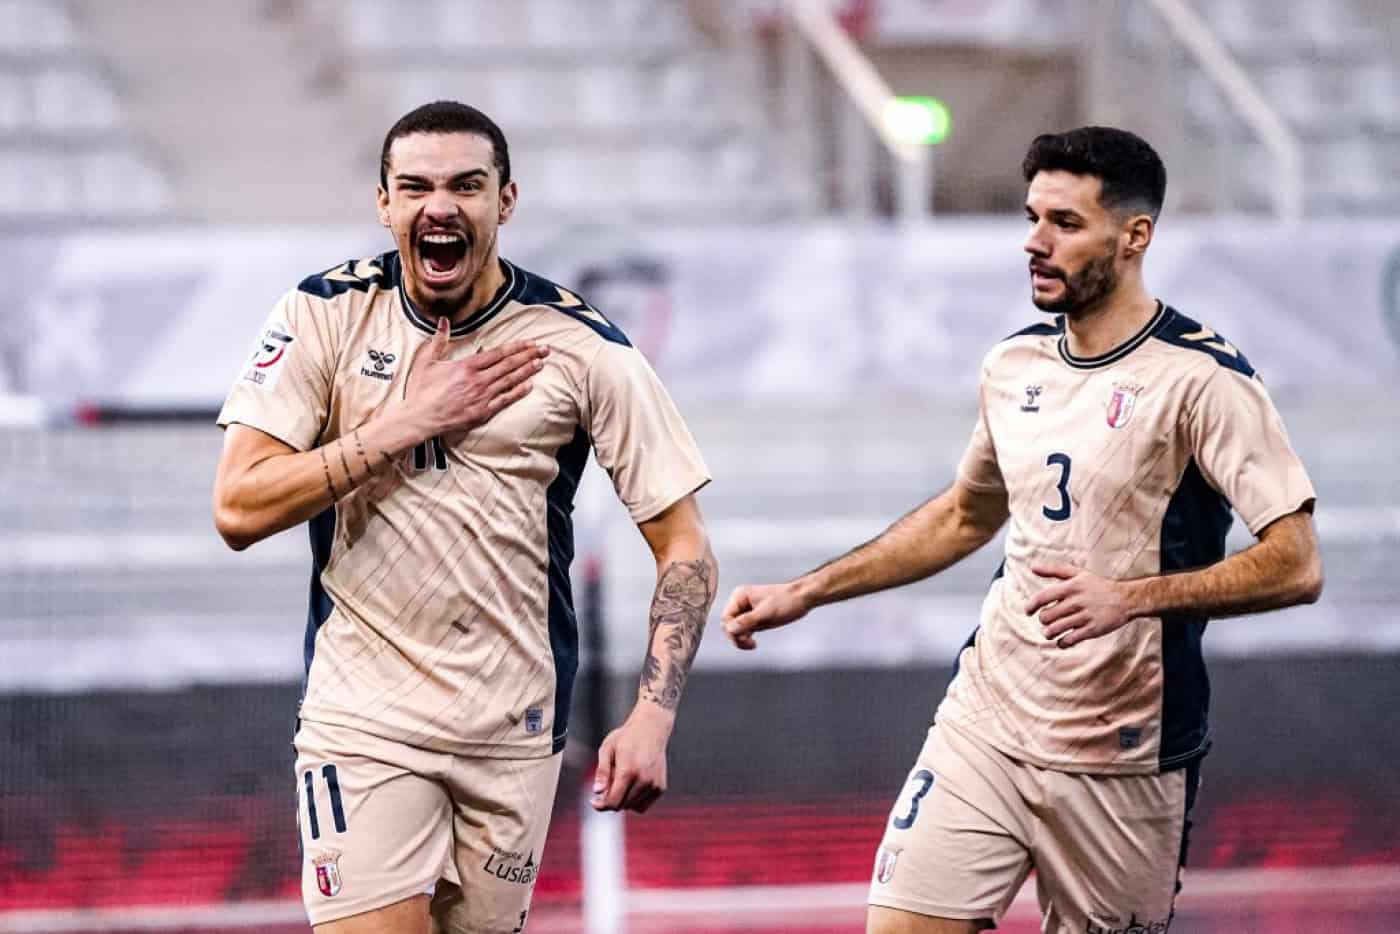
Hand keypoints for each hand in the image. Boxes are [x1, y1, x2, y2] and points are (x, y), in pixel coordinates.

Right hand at [405, 316, 547, 435]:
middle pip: (509, 365)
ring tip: (541, 363)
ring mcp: (482, 397)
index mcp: (466, 366)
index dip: (516, 347)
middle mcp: (478, 380)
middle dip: (529, 356)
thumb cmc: (422, 390)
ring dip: (527, 371)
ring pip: (510, 381)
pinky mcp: (483, 412)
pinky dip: (518, 392)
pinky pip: (505, 400)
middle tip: (545, 350)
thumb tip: (443, 321)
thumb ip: (439, 340)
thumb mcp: (426, 360)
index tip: (530, 342)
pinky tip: (530, 386)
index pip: (498, 353)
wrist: (420, 418)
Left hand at [590, 706, 672, 812]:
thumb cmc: (626, 737)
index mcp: (628, 771)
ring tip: (622, 779)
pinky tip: (632, 784)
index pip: (613, 802)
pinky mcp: (660, 787)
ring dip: (623, 799)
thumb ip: (601, 772)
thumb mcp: (607, 749)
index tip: (594, 802)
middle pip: (622, 805)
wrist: (651, 728)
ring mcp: (654, 784)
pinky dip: (635, 800)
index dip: (601, 805)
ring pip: (632, 807)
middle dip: (611, 799)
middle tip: (608, 784)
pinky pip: (643, 805)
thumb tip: (597, 791)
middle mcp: (643, 780)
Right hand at [721, 581, 812, 649]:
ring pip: (735, 630)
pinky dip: (746, 639)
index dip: (733, 630)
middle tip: (750, 644)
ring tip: (752, 644)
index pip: (726, 618)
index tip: (745, 638)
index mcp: (740, 596)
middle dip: (736, 636)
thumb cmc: (787, 601)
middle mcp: (740, 603)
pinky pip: (743, 632)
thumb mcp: (766, 613)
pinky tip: (753, 644)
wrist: (802, 599)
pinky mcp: (753, 619)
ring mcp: (746, 611)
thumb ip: (747, 621)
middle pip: (728, 625)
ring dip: (741, 639)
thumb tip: (730, 629)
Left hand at [1027, 562, 1142, 647]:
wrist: (1126, 599)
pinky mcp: (1092, 630)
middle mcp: (1076, 602)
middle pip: (1046, 616)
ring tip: (1052, 631)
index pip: (1042, 597)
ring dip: (1049, 632)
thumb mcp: (1078, 574)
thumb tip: (1032, 568)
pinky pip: (1068, 640)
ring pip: (1054, 630)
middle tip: (1047, 620)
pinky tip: (1063, 639)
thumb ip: (1054, 570)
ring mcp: (1084, 617)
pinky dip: (1061, 642)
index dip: (1031, 606)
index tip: (1028, 611)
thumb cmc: (1098, 586)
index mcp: (1070, 587)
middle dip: (1043, 620)